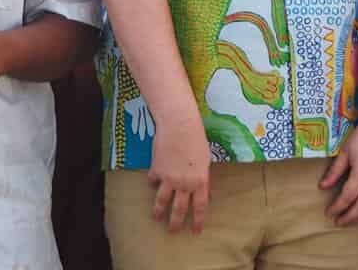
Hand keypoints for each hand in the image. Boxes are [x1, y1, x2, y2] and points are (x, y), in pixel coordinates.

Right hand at [149, 113, 210, 232]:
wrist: (180, 125)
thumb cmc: (197, 138)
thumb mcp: (205, 159)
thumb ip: (201, 175)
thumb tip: (201, 188)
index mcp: (200, 180)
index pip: (200, 206)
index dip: (198, 220)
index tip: (196, 231)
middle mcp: (184, 183)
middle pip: (179, 209)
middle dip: (175, 222)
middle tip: (173, 231)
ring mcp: (169, 179)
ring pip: (162, 201)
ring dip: (158, 211)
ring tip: (156, 217)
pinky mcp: (156, 171)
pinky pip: (153, 181)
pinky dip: (153, 183)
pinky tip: (152, 183)